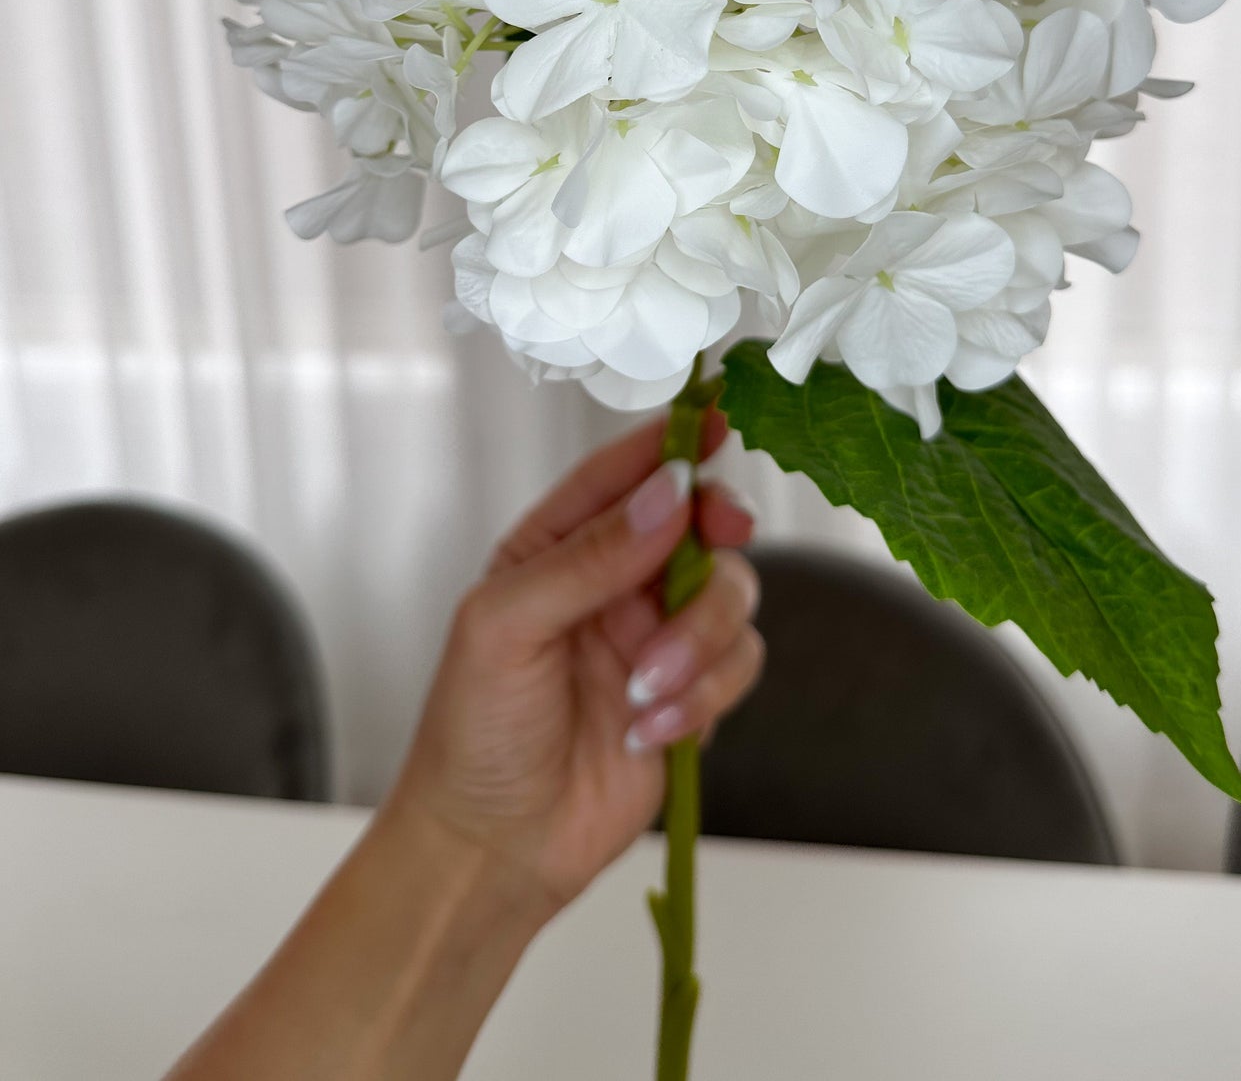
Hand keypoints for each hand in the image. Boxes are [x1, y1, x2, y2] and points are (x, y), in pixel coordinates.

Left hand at [389, 412, 763, 918]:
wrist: (490, 849)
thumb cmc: (472, 733)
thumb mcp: (507, 626)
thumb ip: (589, 557)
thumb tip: (668, 494)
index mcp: (557, 545)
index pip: (625, 473)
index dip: (675, 442)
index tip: (718, 422)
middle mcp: (616, 581)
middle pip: (701, 523)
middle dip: (716, 532)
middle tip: (719, 539)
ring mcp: (657, 638)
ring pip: (731, 596)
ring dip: (699, 640)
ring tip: (643, 690)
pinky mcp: (691, 697)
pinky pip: (737, 666)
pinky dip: (705, 696)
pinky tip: (649, 730)